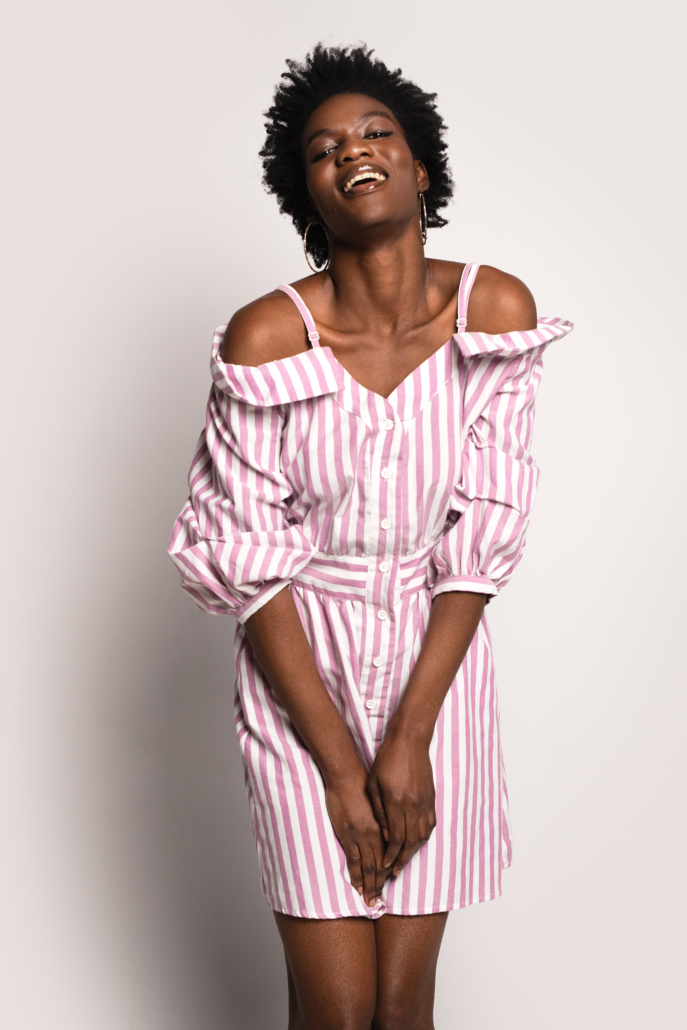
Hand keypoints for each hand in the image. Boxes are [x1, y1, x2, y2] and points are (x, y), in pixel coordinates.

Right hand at [325, 768, 386, 906]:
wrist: (347, 775)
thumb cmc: (363, 783)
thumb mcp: (379, 801)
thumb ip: (384, 818)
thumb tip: (388, 832)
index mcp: (385, 826)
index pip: (390, 855)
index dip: (390, 871)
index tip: (389, 883)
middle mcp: (376, 834)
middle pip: (380, 866)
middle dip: (379, 886)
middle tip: (378, 902)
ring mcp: (361, 836)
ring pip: (368, 867)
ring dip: (369, 886)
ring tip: (369, 901)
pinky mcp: (347, 835)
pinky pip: (353, 860)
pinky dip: (356, 875)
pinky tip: (357, 886)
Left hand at [366, 732, 436, 877]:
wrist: (410, 741)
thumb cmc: (386, 760)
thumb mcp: (373, 784)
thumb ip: (379, 811)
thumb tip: (385, 835)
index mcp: (396, 802)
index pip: (396, 838)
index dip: (392, 856)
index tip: (386, 867)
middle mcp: (413, 805)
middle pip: (411, 842)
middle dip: (403, 860)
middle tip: (395, 873)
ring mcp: (424, 802)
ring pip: (422, 835)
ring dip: (414, 851)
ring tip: (405, 861)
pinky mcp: (431, 798)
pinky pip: (430, 824)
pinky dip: (424, 837)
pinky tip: (417, 842)